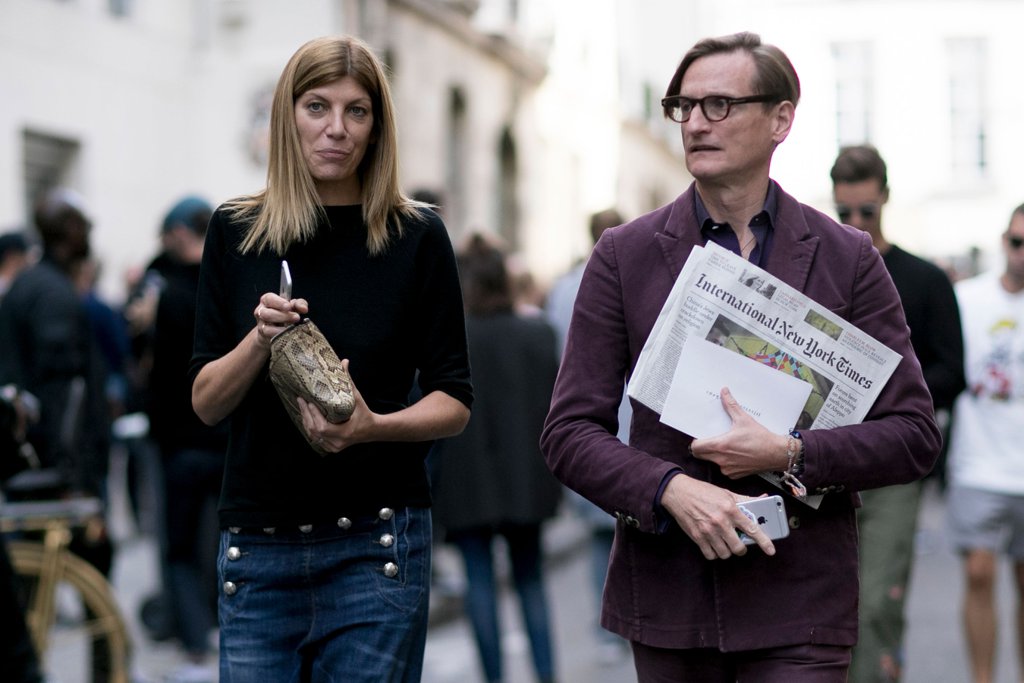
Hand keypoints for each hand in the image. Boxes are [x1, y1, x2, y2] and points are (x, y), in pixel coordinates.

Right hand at [253, 294, 307, 348]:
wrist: (275, 330)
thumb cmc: (285, 314)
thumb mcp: (293, 306)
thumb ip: (299, 304)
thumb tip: (304, 308)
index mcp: (267, 300)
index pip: (269, 298)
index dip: (279, 302)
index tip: (289, 306)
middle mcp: (261, 311)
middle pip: (267, 313)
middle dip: (283, 316)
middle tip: (297, 317)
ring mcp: (261, 324)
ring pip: (267, 326)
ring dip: (282, 327)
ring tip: (293, 326)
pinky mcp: (263, 334)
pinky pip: (270, 335)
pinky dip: (281, 334)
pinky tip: (289, 333)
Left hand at [297, 360, 374, 452]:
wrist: (372, 430)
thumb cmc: (364, 413)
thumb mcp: (357, 397)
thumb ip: (348, 381)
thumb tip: (344, 361)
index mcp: (345, 433)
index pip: (322, 427)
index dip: (313, 415)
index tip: (307, 401)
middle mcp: (338, 443)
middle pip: (314, 431)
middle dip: (305, 415)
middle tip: (300, 400)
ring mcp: (334, 447)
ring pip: (313, 436)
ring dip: (306, 421)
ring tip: (301, 407)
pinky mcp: (331, 448)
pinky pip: (316, 439)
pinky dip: (310, 429)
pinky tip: (307, 418)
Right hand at [660, 473, 775, 558]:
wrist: (678, 492)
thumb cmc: (703, 492)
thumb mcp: (726, 493)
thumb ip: (745, 500)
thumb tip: (763, 499)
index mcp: (730, 509)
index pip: (752, 529)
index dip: (764, 542)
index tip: (771, 550)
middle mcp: (720, 521)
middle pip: (739, 547)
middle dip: (741, 548)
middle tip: (738, 543)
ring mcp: (708, 531)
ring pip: (725, 553)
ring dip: (727, 551)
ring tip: (724, 542)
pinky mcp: (697, 537)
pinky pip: (711, 555)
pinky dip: (714, 553)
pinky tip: (713, 545)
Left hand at [689, 387, 787, 478]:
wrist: (776, 453)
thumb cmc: (760, 437)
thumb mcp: (744, 419)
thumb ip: (730, 405)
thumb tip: (724, 391)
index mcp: (720, 446)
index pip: (696, 447)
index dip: (696, 442)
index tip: (700, 437)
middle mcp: (721, 460)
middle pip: (701, 456)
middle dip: (703, 448)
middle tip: (710, 440)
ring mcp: (727, 469)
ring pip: (712, 462)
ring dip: (714, 455)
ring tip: (725, 446)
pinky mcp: (734, 475)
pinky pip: (723, 468)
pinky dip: (726, 462)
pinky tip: (735, 454)